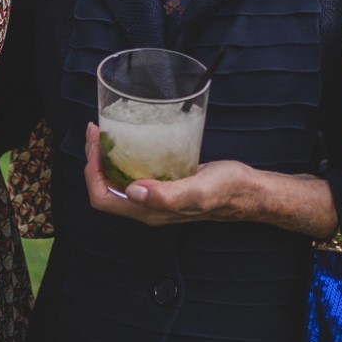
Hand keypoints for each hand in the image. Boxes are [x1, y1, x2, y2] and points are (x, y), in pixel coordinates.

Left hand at [82, 122, 337, 235]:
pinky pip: (133, 173)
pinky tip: (130, 138)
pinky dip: (124, 156)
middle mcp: (146, 208)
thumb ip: (167, 196)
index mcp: (148, 212)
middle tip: (97, 129)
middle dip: (95, 159)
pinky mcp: (164, 186)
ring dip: (107, 157)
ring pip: (117, 181)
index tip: (96, 140)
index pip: (102, 198)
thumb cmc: (227, 190)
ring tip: (108, 131)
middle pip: (105, 188)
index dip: (92, 171)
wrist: (249, 191)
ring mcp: (154, 198)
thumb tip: (132, 192)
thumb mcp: (199, 190)